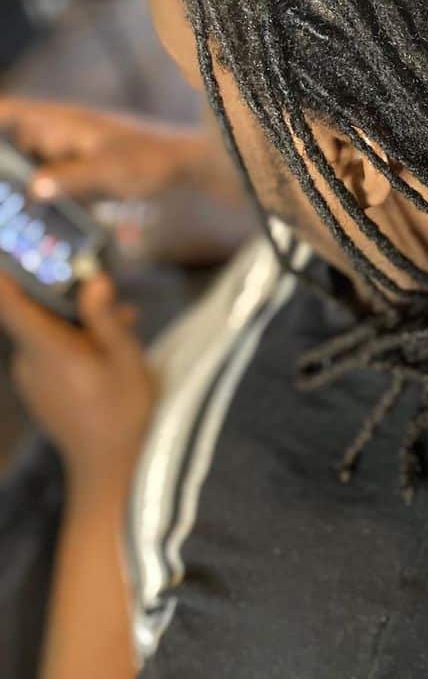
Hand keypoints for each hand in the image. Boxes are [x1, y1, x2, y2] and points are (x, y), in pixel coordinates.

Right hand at [0, 97, 202, 202]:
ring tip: (20, 210)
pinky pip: (57, 181)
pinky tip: (47, 214)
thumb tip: (34, 187)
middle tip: (7, 197)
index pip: (12, 111)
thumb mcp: (109, 170)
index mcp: (63, 122)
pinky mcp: (85, 170)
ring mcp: (74, 151)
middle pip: (18, 144)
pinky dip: (51, 194)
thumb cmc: (150, 160)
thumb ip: (71, 178)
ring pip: (37, 166)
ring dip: (31, 185)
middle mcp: (63, 133)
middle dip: (9, 167)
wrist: (186, 167)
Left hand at [0, 272, 155, 490]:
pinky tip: (108, 348)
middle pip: (35, 313)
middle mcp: (29, 361)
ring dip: (77, 321)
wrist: (109, 466)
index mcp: (48, 349)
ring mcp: (30, 378)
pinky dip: (73, 341)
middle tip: (108, 291)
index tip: (6, 249)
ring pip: (46, 332)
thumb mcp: (126, 358)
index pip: (9, 305)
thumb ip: (106, 318)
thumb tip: (94, 281)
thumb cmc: (123, 410)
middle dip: (68, 296)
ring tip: (123, 324)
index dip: (3, 275)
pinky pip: (48, 352)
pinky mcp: (38, 390)